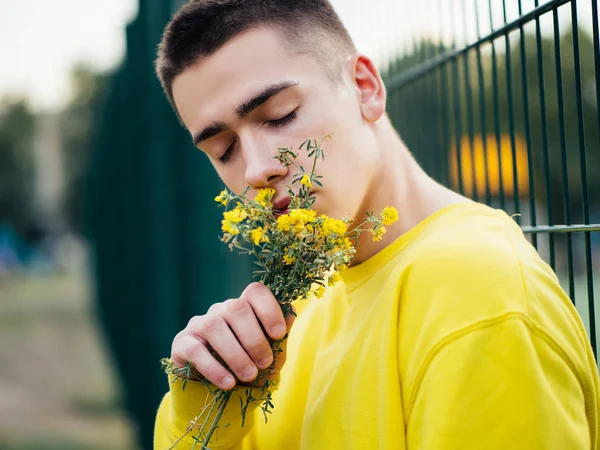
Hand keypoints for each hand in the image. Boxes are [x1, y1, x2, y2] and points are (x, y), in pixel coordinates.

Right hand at [170, 282, 294, 389]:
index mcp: (244, 308)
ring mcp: (199, 324)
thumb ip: (279, 338)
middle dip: (254, 338)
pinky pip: (195, 349)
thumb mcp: (270, 359)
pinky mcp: (182, 343)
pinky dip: (214, 368)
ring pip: (215, 326)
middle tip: (264, 363)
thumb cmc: (248, 371)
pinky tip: (228, 383)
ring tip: (248, 375)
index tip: (279, 334)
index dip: (269, 308)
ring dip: (235, 353)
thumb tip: (291, 313)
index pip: (254, 291)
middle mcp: (220, 310)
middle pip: (236, 308)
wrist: (218, 397)